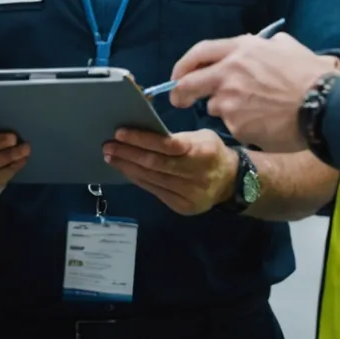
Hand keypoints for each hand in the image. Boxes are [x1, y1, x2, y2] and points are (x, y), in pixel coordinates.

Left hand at [103, 128, 237, 215]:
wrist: (231, 182)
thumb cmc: (211, 152)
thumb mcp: (201, 137)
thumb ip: (176, 137)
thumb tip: (142, 132)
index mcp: (201, 152)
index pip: (166, 145)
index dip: (141, 139)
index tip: (120, 133)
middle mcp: (196, 174)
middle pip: (155, 164)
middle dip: (128, 154)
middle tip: (108, 146)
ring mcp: (189, 193)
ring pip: (152, 179)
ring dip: (128, 167)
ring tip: (111, 157)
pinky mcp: (183, 206)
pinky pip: (154, 191)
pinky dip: (138, 179)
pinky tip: (126, 171)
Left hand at [169, 34, 339, 151]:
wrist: (325, 105)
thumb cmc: (311, 75)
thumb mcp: (287, 47)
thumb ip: (266, 46)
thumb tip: (264, 46)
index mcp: (240, 49)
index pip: (199, 53)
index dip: (184, 65)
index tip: (178, 76)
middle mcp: (228, 73)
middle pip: (189, 84)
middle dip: (180, 94)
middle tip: (180, 101)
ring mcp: (230, 100)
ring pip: (215, 107)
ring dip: (227, 110)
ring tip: (256, 111)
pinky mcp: (236, 125)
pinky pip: (234, 126)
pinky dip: (244, 126)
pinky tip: (265, 123)